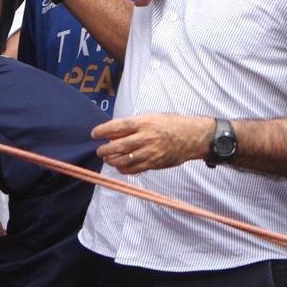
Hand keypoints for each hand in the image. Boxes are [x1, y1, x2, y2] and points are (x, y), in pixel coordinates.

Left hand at [92, 113, 213, 173]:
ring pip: (123, 160)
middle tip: (100, 150)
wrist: (192, 137)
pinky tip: (120, 166)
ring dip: (112, 160)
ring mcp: (150, 152)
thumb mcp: (152, 117)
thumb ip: (134, 125)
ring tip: (108, 158)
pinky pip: (134, 169)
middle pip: (118, 146)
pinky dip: (123, 169)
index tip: (94, 134)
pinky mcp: (154, 163)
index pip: (118, 126)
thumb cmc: (171, 124)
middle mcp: (146, 137)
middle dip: (105, 149)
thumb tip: (114, 132)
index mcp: (144, 122)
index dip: (103, 130)